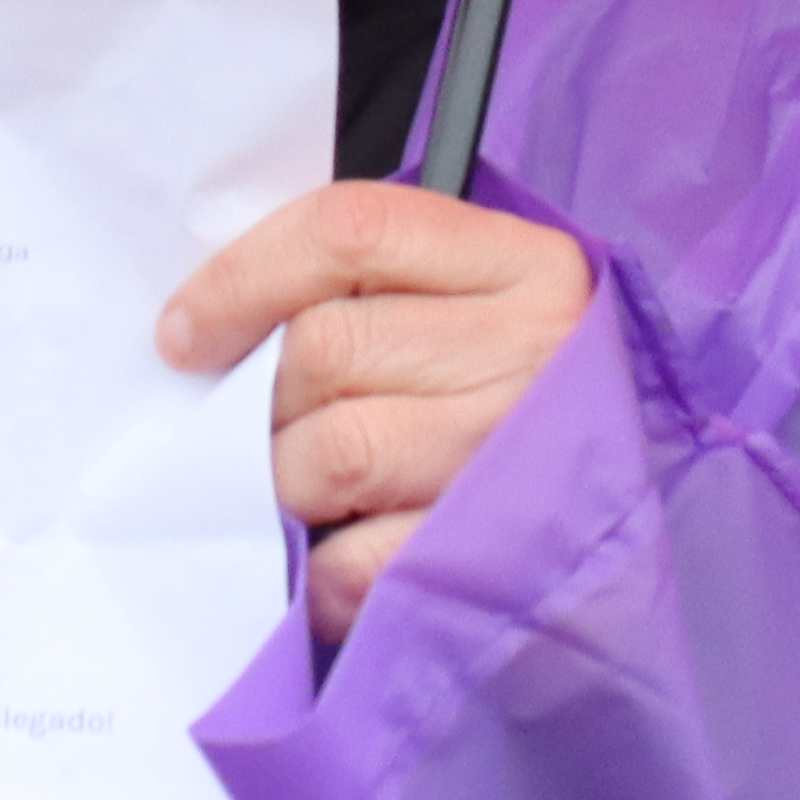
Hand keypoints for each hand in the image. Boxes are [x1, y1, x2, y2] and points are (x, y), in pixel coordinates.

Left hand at [159, 178, 596, 646]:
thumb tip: (196, 329)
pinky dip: (316, 570)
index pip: (347, 229)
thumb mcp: (454, 308)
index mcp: (525, 263)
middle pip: (322, 347)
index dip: (241, 278)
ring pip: (329, 452)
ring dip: (282, 481)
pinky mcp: (503, 559)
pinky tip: (331, 555)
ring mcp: (526, 456)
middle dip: (258, 399)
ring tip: (300, 490)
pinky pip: (354, 563)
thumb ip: (352, 288)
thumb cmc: (495, 401)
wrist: (615, 523)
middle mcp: (540, 349)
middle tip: (259, 431)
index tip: (184, 335)